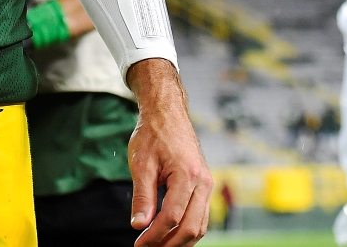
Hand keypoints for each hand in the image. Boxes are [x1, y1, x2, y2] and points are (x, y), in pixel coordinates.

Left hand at [127, 59, 211, 245]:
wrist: (167, 112)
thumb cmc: (153, 134)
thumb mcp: (141, 164)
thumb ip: (142, 196)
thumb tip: (139, 225)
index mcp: (187, 175)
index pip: (173, 217)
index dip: (155, 235)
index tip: (139, 243)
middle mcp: (203, 182)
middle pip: (192, 227)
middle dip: (169, 244)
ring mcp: (207, 184)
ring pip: (200, 225)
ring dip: (180, 241)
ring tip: (157, 246)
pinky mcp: (204, 185)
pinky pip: (200, 215)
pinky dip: (187, 229)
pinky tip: (170, 235)